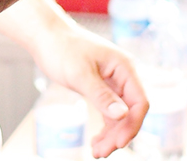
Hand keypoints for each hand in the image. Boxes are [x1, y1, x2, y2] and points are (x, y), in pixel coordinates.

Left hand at [35, 22, 148, 156]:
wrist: (47, 37)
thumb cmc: (63, 49)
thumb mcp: (81, 74)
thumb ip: (102, 95)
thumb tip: (122, 115)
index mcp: (125, 68)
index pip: (139, 102)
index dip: (133, 124)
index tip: (120, 143)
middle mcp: (123, 76)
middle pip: (130, 112)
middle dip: (119, 134)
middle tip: (101, 152)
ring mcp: (113, 83)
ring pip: (120, 116)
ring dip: (111, 135)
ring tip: (96, 152)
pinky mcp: (102, 88)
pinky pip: (110, 113)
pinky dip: (105, 128)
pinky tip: (96, 140)